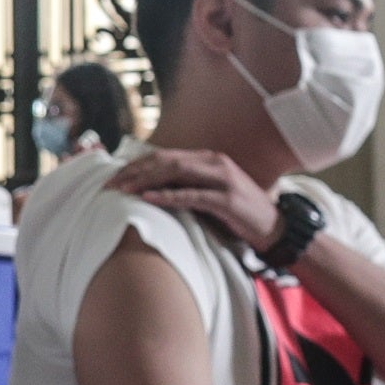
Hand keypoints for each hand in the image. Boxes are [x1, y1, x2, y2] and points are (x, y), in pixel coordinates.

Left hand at [106, 145, 280, 252]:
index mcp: (208, 159)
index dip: (137, 164)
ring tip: (123, 190)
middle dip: (134, 171)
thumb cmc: (239, 214)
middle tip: (109, 185)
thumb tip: (150, 189)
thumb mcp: (210, 195)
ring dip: (146, 181)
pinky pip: (193, 195)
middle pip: (166, 160)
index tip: (114, 176)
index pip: (165, 156)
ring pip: (176, 172)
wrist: (275, 228)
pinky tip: (148, 199)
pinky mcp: (228, 199)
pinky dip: (168, 196)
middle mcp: (215, 163)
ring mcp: (223, 179)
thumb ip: (186, 187)